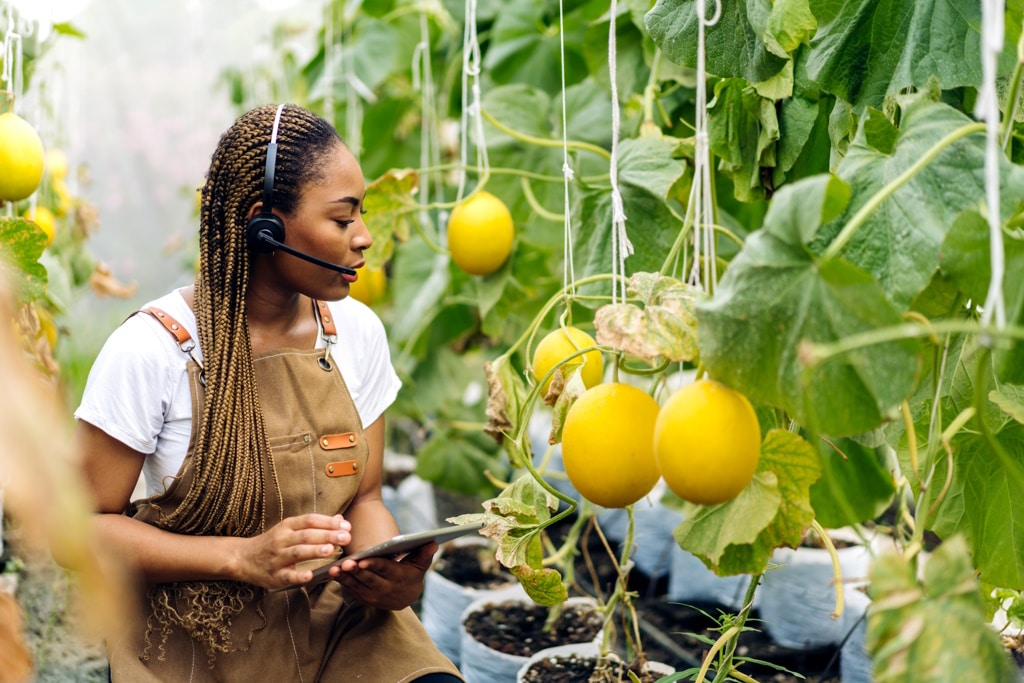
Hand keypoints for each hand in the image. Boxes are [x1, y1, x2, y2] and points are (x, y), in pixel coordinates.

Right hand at [233, 513, 350, 589]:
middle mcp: (282, 540)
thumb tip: (340, 519)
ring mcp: (277, 558)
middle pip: (306, 535)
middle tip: (346, 537)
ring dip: (314, 551)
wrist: (241, 558)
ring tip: (331, 550)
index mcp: (287, 526)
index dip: (328, 522)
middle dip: (327, 535)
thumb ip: (314, 525)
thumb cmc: (272, 543)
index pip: (309, 520)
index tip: (346, 525)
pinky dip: (298, 576)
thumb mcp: (290, 529)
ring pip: (297, 552)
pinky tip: (310, 576)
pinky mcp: (274, 576)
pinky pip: (287, 576)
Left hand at [329, 541, 437, 609]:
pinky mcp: (364, 599)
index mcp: (399, 578)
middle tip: (346, 563)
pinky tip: (333, 573)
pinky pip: (351, 590)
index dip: (373, 565)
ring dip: (345, 578)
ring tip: (334, 569)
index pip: (385, 570)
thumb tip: (433, 541)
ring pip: (357, 586)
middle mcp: (386, 590)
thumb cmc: (412, 573)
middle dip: (356, 571)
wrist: (406, 596)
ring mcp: (374, 596)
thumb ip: (424, 553)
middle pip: (369, 579)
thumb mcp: (420, 564)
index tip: (363, 559)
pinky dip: (342, 582)